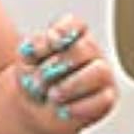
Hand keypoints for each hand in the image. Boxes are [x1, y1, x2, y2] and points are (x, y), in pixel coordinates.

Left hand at [14, 14, 116, 129]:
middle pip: (86, 48)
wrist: (33, 109)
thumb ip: (37, 43)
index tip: (50, 43)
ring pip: (100, 72)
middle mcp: (91, 52)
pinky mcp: (107, 98)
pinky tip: (63, 109)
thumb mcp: (26, 58)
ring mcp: (103, 75)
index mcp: (73, 36)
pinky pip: (102, 100)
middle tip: (40, 81)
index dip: (64, 30)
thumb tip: (54, 37)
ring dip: (72, 85)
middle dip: (59, 66)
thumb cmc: (33, 78)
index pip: (76, 24)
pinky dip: (78, 106)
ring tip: (52, 95)